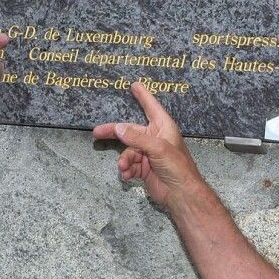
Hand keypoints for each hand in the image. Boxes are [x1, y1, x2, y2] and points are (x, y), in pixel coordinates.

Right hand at [90, 82, 203, 209]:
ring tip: (124, 168)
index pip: (151, 107)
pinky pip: (129, 165)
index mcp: (163, 128)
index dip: (143, 96)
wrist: (181, 194)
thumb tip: (118, 128)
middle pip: (130, 131)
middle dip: (114, 134)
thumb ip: (136, 138)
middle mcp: (155, 138)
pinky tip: (126, 176)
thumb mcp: (157, 149)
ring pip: (128, 151)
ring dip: (124, 160)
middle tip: (96, 133)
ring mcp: (148, 154)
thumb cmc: (177, 166)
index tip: (135, 84)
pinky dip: (126, 170)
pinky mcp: (144, 168)